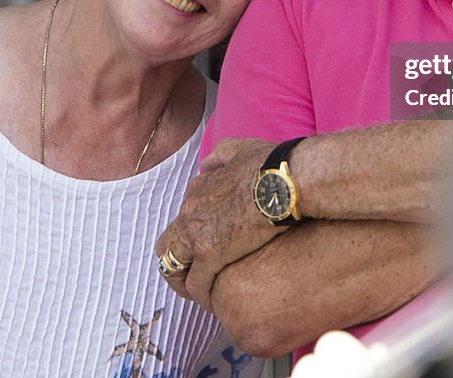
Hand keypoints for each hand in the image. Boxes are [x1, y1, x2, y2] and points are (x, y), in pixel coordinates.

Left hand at [155, 137, 287, 309]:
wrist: (284, 180)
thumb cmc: (271, 165)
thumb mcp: (240, 149)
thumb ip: (221, 156)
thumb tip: (207, 163)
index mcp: (198, 190)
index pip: (184, 219)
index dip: (193, 237)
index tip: (208, 249)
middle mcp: (190, 210)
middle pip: (167, 244)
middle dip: (178, 262)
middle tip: (195, 276)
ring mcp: (197, 233)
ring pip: (173, 267)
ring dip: (184, 283)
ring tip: (202, 294)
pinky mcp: (210, 254)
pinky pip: (197, 285)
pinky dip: (203, 296)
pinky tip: (215, 303)